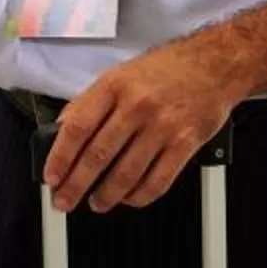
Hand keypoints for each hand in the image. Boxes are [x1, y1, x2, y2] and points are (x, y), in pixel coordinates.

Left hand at [46, 39, 247, 215]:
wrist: (215, 64)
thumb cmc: (166, 69)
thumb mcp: (120, 74)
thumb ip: (91, 102)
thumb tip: (63, 131)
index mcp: (115, 86)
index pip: (78, 127)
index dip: (60, 157)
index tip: (51, 176)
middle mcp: (137, 105)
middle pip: (98, 155)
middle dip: (76, 185)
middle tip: (65, 200)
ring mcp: (162, 126)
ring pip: (126, 173)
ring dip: (106, 196)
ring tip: (96, 203)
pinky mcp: (185, 143)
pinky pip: (158, 181)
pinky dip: (139, 196)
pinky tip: (129, 198)